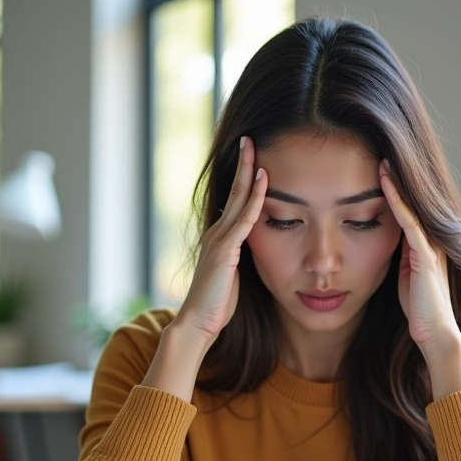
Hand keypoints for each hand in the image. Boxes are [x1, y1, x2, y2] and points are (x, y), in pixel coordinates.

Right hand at [175, 136, 267, 347]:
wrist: (198, 323)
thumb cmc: (217, 305)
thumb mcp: (233, 275)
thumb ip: (241, 257)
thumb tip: (254, 247)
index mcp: (219, 238)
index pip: (233, 201)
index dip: (242, 178)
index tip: (252, 157)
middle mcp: (216, 233)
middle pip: (232, 190)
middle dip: (242, 163)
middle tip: (249, 137)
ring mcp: (218, 240)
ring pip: (236, 198)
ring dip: (246, 171)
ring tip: (253, 145)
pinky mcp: (224, 251)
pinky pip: (244, 219)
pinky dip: (254, 198)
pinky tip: (262, 180)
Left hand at [379, 159, 458, 351]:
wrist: (434, 333)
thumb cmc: (418, 310)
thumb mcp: (405, 276)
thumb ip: (401, 257)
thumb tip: (387, 240)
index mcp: (426, 246)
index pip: (410, 211)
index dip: (396, 190)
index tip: (380, 169)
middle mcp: (432, 241)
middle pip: (415, 203)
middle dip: (399, 179)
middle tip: (382, 152)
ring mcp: (431, 247)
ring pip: (413, 206)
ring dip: (398, 183)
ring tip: (382, 158)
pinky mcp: (426, 256)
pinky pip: (410, 221)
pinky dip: (397, 201)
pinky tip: (385, 182)